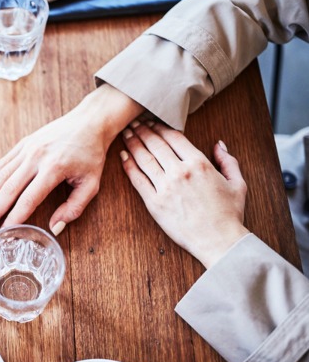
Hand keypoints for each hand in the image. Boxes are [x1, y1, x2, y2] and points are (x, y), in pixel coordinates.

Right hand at [0, 84, 143, 234]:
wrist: (89, 121)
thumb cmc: (91, 154)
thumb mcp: (91, 184)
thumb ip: (74, 208)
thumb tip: (55, 227)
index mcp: (54, 168)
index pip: (28, 199)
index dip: (15, 217)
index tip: (4, 232)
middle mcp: (36, 157)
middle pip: (8, 189)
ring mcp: (27, 149)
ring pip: (1, 176)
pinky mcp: (23, 144)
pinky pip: (2, 164)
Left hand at [120, 121, 249, 267]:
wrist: (219, 241)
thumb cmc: (230, 213)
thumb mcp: (238, 183)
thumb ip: (228, 161)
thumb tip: (219, 144)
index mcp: (200, 164)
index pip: (174, 137)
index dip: (160, 126)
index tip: (152, 121)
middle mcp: (180, 172)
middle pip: (155, 144)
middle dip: (143, 130)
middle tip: (132, 121)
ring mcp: (165, 187)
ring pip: (144, 159)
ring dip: (133, 143)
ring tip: (125, 133)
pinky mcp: (154, 203)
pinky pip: (137, 180)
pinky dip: (128, 165)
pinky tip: (123, 155)